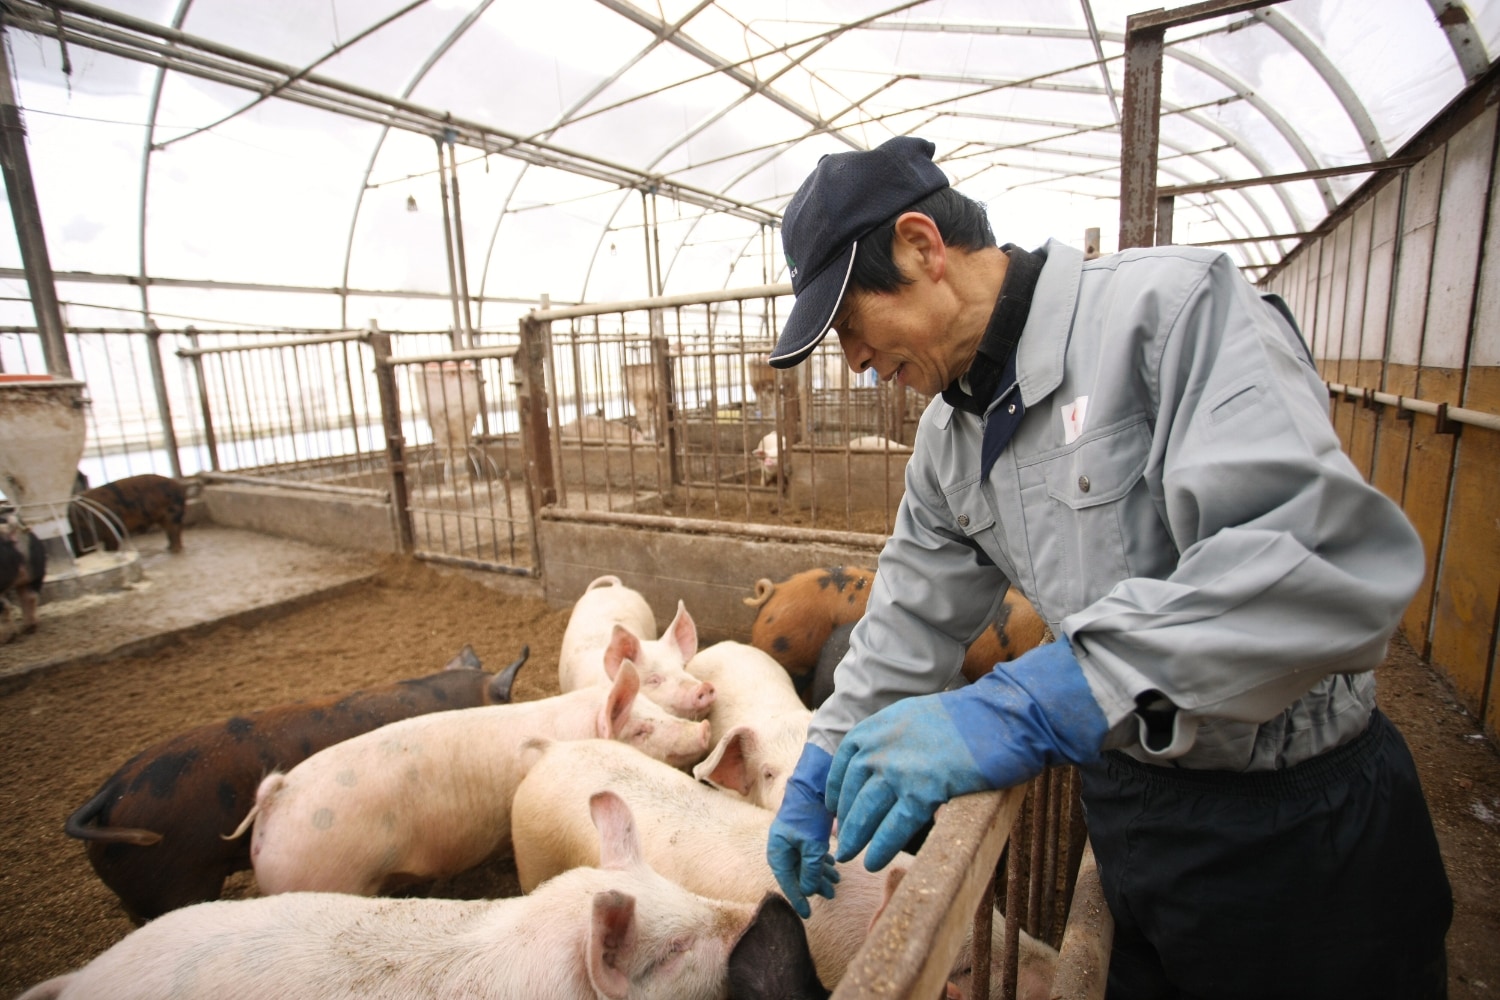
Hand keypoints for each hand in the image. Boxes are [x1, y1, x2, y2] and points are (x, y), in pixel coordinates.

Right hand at [766, 743, 839, 917]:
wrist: (813, 783)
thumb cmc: (808, 814)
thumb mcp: (812, 846)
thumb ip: (811, 871)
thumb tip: (810, 890)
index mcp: (777, 850)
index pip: (787, 881)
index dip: (798, 898)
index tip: (808, 914)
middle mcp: (782, 845)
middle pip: (797, 872)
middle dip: (814, 885)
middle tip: (830, 896)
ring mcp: (793, 837)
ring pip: (806, 862)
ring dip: (820, 873)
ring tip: (836, 883)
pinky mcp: (803, 830)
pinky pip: (811, 852)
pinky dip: (822, 860)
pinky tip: (833, 866)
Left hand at [826, 636, 1107, 871]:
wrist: (1005, 717)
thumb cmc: (972, 718)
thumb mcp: (920, 716)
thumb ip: (896, 738)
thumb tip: (884, 765)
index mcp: (880, 724)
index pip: (844, 760)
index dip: (837, 788)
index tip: (836, 807)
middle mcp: (882, 744)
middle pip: (852, 789)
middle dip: (845, 819)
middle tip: (843, 840)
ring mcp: (900, 768)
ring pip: (866, 810)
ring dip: (856, 837)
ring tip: (853, 855)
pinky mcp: (923, 791)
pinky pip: (893, 827)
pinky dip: (881, 847)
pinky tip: (873, 862)